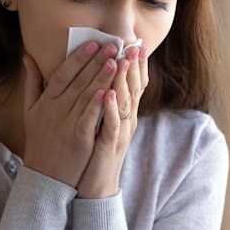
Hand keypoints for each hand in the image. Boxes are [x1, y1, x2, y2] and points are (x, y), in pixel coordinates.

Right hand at [21, 42, 118, 187]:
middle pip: (78, 81)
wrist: (44, 175)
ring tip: (115, 61)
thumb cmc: (39, 141)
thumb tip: (27, 56)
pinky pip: (90, 118)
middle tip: (112, 45)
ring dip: (101, 77)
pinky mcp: (79, 138)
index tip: (93, 43)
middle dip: (96, 62)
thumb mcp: (30, 110)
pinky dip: (97, 104)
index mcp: (46, 101)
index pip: (63, 74)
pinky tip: (108, 90)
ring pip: (86, 96)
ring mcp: (67, 124)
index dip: (78, 58)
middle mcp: (56, 109)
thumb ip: (32, 82)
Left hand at [76, 45, 148, 198]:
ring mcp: (118, 133)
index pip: (132, 84)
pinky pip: (110, 125)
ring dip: (124, 81)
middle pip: (133, 89)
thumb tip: (100, 82)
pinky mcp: (109, 146)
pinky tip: (106, 93)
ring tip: (122, 60)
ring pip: (124, 103)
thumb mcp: (100, 123)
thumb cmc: (93, 153)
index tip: (134, 42)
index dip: (135, 64)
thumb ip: (100, 102)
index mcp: (121, 113)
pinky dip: (109, 108)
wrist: (95, 186)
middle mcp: (124, 121)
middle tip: (134, 44)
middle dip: (134, 66)